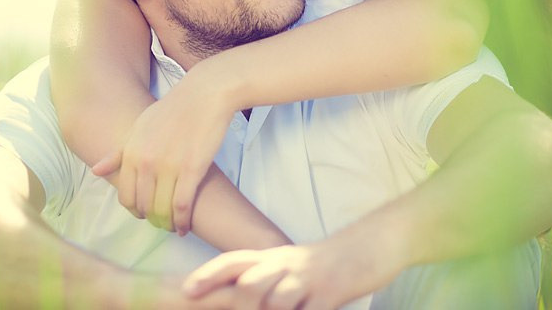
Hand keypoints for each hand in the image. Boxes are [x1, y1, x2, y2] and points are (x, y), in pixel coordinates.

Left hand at [92, 66, 237, 234]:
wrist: (203, 95)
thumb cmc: (171, 110)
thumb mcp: (139, 128)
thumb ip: (118, 153)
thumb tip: (95, 171)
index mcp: (131, 153)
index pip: (126, 196)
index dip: (135, 211)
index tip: (144, 214)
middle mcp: (147, 162)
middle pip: (144, 206)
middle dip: (152, 219)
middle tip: (160, 222)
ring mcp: (169, 167)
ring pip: (163, 210)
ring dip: (167, 223)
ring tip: (173, 226)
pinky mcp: (192, 170)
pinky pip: (183, 205)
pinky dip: (183, 221)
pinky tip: (184, 227)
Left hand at [183, 239, 400, 309]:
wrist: (365, 248)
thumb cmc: (320, 264)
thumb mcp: (286, 266)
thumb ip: (261, 277)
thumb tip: (235, 295)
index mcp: (270, 257)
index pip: (233, 262)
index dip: (209, 275)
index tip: (186, 289)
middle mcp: (284, 265)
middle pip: (250, 283)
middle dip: (236, 303)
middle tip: (216, 308)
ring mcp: (307, 280)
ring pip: (276, 302)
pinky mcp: (329, 295)